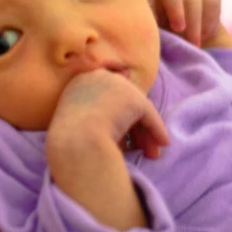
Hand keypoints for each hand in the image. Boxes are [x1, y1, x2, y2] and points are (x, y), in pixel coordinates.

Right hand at [46, 70, 169, 230]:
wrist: (75, 141)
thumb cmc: (69, 141)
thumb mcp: (75, 122)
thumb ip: (93, 115)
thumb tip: (117, 130)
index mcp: (81, 82)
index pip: (106, 94)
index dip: (114, 113)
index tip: (122, 135)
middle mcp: (99, 77)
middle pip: (123, 101)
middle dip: (132, 126)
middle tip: (138, 148)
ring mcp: (117, 86)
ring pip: (136, 109)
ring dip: (145, 133)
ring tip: (151, 154)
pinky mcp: (134, 99)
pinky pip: (148, 116)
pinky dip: (156, 131)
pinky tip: (162, 144)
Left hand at [142, 0, 231, 48]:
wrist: (193, 41)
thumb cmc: (166, 42)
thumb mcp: (155, 39)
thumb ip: (149, 32)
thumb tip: (143, 40)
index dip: (149, 6)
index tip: (154, 30)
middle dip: (175, 7)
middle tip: (179, 29)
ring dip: (194, 21)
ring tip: (194, 44)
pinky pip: (211, 0)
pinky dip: (209, 19)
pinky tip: (205, 35)